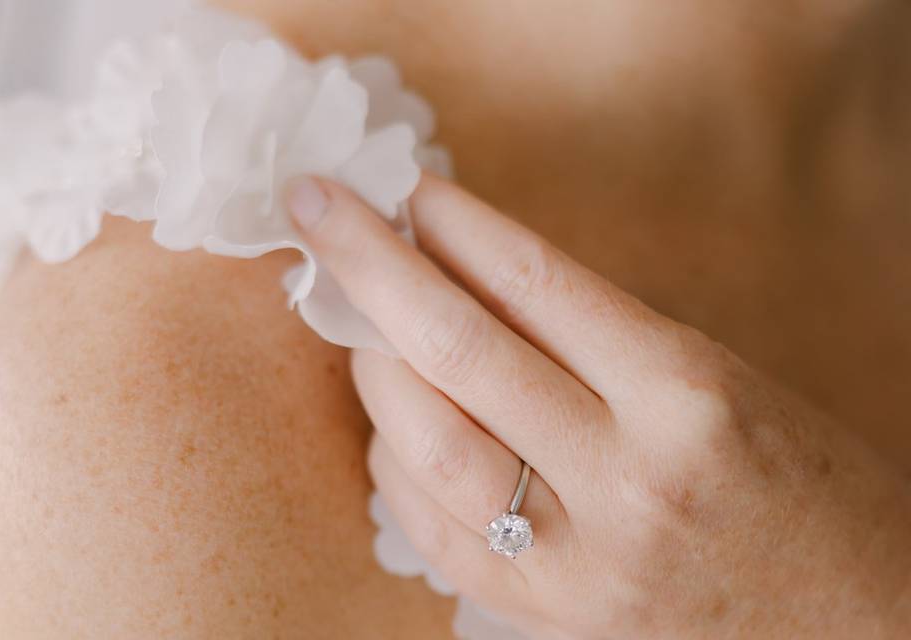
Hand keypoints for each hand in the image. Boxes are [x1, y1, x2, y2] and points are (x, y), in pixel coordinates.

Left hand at [286, 174, 910, 638]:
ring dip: (372, 365)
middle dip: (373, 266)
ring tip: (356, 319)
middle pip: (460, 352)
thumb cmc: (797, 479)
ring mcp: (575, 558)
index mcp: (687, 395)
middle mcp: (624, 478)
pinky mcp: (543, 612)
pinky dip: (394, 458)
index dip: (459, 225)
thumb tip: (464, 270)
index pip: (538, 284)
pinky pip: (429, 525)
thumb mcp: (712, 375)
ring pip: (426, 444)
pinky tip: (391, 419)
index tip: (412, 188)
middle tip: (319, 211)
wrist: (853, 617)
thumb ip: (589, 332)